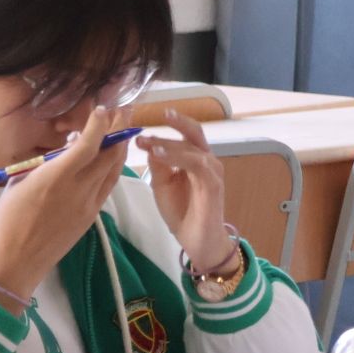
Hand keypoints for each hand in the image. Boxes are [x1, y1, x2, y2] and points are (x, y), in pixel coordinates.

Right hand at [0, 108, 128, 306]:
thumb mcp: (18, 184)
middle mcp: (78, 188)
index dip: (100, 124)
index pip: (88, 144)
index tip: (105, 108)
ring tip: (126, 127)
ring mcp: (89, 203)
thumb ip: (43, 165)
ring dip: (122, 146)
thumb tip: (63, 151)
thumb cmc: (7, 221)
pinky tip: (113, 158)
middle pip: (110, 153)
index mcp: (56, 177)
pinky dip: (113, 167)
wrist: (15, 262)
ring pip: (114, 169)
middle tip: (126, 109)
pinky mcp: (91, 216)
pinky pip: (108, 185)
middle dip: (120, 128)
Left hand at [136, 110, 234, 273]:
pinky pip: (196, 165)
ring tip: (147, 141)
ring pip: (192, 148)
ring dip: (169, 143)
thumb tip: (149, 144)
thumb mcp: (162, 184)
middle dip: (177, 121)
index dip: (164, 127)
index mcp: (194, 158)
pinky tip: (159, 155)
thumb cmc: (182, 212)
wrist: (198, 239)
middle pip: (194, 132)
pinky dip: (177, 157)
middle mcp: (206, 160)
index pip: (183, 134)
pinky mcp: (213, 184)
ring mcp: (212, 171)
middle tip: (158, 113)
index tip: (140, 123)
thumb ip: (158, 164)